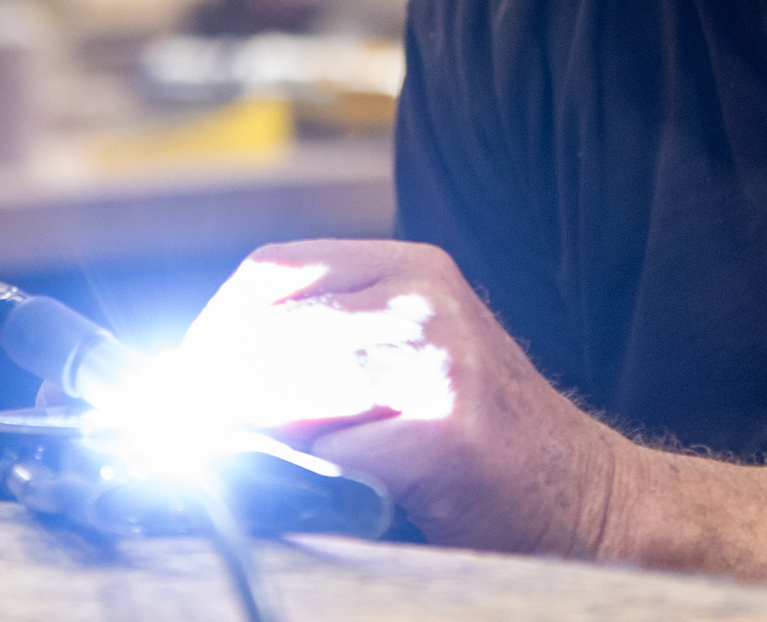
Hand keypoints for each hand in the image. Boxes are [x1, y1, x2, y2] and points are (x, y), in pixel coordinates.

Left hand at [178, 238, 638, 556]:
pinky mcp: (443, 432)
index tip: (173, 384)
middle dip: (209, 389)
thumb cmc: (485, 440)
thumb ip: (316, 352)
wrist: (594, 500)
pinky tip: (321, 490)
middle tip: (177, 438)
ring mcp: (438, 359)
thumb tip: (188, 385)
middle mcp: (424, 298)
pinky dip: (306, 476)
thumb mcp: (405, 360)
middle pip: (267, 325)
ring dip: (248, 432)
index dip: (210, 328)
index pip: (271, 269)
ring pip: (286, 382)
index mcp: (411, 266)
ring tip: (237, 465)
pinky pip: (329, 451)